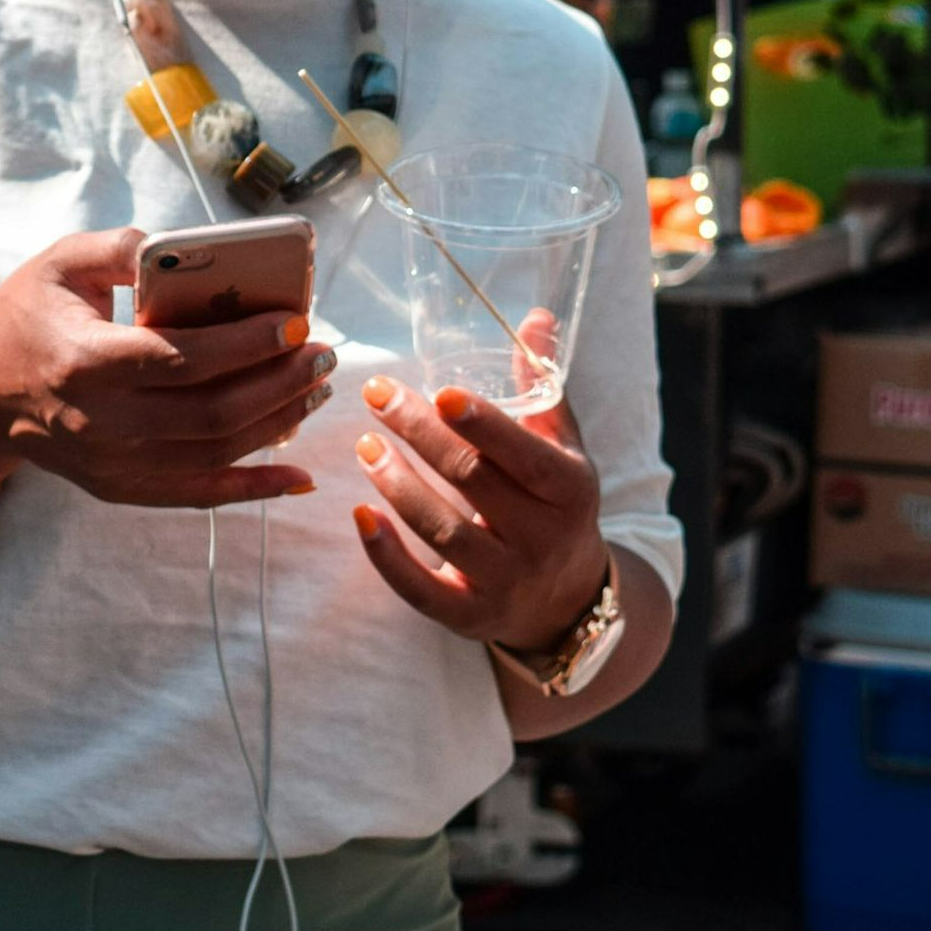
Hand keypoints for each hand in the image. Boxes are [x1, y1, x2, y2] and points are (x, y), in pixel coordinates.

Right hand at [0, 228, 333, 509]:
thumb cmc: (28, 314)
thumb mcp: (59, 262)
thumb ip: (120, 247)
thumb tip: (183, 247)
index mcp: (84, 362)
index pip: (179, 359)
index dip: (244, 345)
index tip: (295, 322)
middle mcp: (98, 423)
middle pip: (209, 414)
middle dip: (278, 384)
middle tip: (324, 354)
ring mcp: (110, 465)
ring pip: (213, 455)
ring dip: (277, 424)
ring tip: (316, 387)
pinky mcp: (120, 488)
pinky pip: (198, 495)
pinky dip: (254, 489)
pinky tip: (299, 476)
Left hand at [351, 311, 609, 652]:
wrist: (570, 599)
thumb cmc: (556, 502)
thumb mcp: (561, 445)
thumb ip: (540, 383)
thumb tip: (532, 314)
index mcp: (570, 489)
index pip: (524, 454)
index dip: (482, 424)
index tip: (439, 390)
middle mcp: (542, 538)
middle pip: (473, 482)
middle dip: (421, 435)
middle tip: (377, 395)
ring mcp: (507, 581)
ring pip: (444, 532)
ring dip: (398, 485)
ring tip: (365, 445)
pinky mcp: (470, 615)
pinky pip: (423, 591)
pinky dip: (387, 557)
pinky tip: (360, 515)